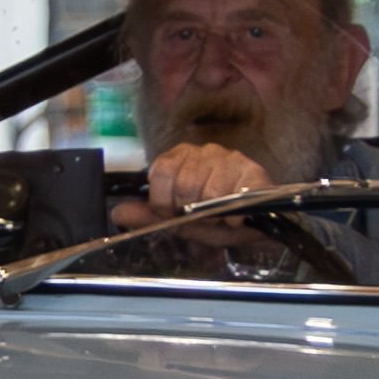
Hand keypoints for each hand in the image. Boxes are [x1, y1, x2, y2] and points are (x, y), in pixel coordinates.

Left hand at [122, 140, 276, 224]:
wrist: (259, 227)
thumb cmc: (218, 219)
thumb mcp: (179, 220)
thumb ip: (149, 216)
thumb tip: (119, 214)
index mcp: (182, 156)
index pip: (161, 172)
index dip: (164, 202)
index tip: (174, 213)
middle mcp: (206, 151)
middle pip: (184, 184)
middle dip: (191, 211)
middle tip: (203, 217)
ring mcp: (231, 159)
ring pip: (209, 194)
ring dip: (214, 216)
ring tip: (221, 216)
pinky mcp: (254, 171)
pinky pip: (234, 199)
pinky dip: (233, 217)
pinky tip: (236, 218)